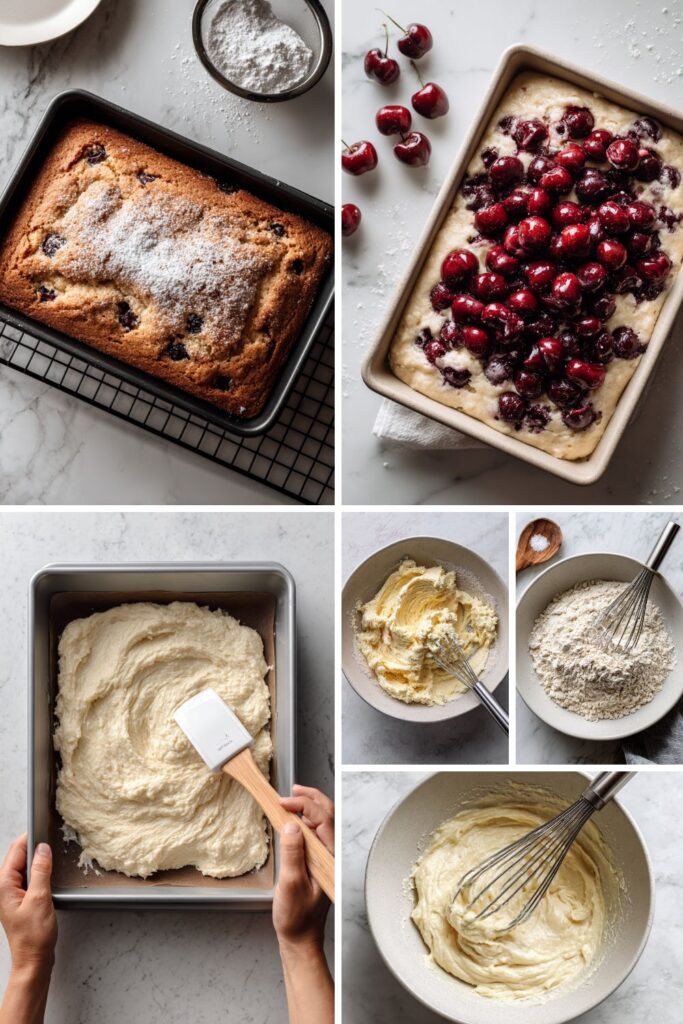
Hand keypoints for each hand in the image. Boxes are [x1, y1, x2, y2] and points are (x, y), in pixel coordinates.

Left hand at [0, 836, 56, 973]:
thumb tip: (42, 848)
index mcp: (4, 885)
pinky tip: (48, 871)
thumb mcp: (40, 898)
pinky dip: (38, 871)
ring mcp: (12, 894)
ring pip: (24, 867)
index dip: (29, 837)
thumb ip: (40, 871)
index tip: (44, 826)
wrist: (33, 960)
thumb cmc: (33, 935)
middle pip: (18, 857)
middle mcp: (4, 888)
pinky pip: (28, 877)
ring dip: (36, 859)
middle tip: (51, 836)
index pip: (15, 851)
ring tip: (52, 852)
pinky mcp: (20, 900)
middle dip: (33, 846)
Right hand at [273, 786, 333, 949]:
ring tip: (292, 798)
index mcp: (330, 859)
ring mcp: (325, 858)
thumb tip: (291, 825)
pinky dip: (305, 821)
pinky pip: (314, 835)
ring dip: (309, 807)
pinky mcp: (316, 862)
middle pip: (327, 816)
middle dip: (311, 798)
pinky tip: (293, 819)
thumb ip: (292, 853)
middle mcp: (331, 856)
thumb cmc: (296, 917)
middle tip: (293, 789)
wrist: (299, 938)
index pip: (323, 820)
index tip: (284, 802)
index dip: (304, 806)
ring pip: (322, 823)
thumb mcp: (290, 884)